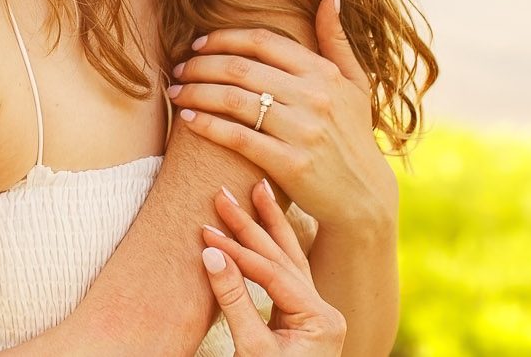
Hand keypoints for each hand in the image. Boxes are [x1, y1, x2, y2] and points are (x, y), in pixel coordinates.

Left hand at [167, 0, 396, 234]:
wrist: (364, 196)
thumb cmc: (353, 134)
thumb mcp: (355, 84)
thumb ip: (336, 39)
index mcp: (324, 73)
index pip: (262, 41)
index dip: (223, 38)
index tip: (198, 44)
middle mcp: (314, 97)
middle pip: (240, 68)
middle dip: (200, 65)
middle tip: (179, 69)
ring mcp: (303, 131)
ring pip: (233, 100)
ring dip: (195, 92)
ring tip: (175, 92)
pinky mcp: (291, 164)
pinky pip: (238, 137)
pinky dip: (207, 125)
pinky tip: (188, 119)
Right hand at [200, 179, 346, 355]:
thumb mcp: (251, 348)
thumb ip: (233, 300)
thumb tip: (210, 254)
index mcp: (322, 320)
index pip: (274, 274)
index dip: (238, 253)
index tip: (205, 233)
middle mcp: (325, 311)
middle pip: (284, 258)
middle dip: (251, 226)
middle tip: (222, 194)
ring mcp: (316, 312)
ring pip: (289, 258)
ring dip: (267, 225)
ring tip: (255, 189)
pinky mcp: (301, 316)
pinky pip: (286, 271)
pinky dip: (271, 246)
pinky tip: (266, 222)